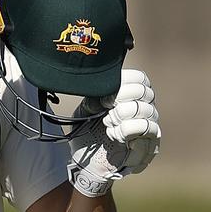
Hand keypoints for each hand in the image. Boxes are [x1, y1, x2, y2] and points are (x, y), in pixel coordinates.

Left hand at [67, 69, 160, 197]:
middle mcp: (146, 107)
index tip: (104, 97)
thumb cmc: (88, 129)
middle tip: (105, 111)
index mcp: (132, 95)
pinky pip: (147, 129)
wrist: (87, 159)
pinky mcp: (150, 144)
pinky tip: (114, 134)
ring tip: (108, 124)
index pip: (139, 77)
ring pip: (145, 110)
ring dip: (121, 116)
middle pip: (143, 91)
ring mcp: (150, 125)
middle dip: (120, 99)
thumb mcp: (87, 107)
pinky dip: (126, 130)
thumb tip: (100, 84)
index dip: (121, 83)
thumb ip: (95, 93)